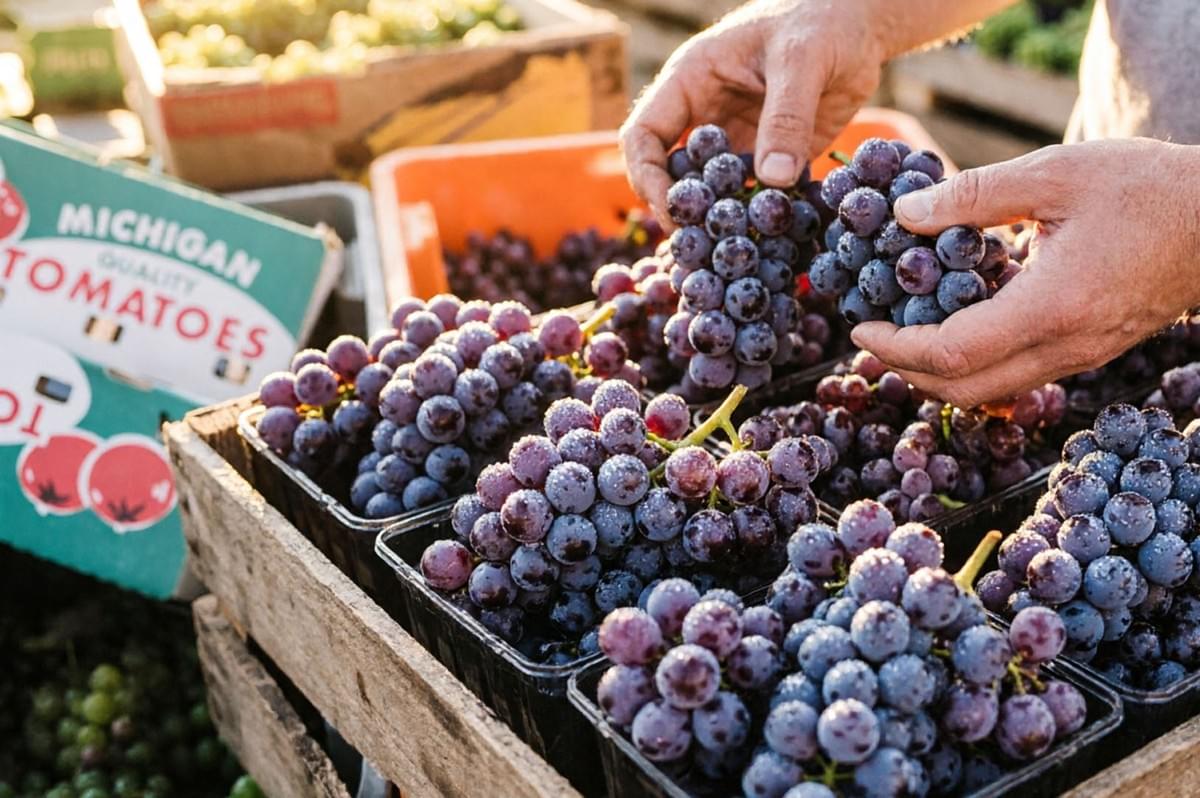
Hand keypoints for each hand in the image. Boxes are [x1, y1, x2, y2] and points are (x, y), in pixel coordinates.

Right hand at [620, 0, 885, 224]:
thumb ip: (786, 116)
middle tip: (701, 244)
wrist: (861, 24)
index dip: (648, 176)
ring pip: (712, 192)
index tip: (671, 210)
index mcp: (690, 82)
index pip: (644, 135)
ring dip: (720, 222)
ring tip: (734, 254)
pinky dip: (761, 219)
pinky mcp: (770, 159)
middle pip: (672, 173)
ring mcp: (737, 141)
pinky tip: (774, 242)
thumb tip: (773, 180)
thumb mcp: (801, 59)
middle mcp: (706, 116)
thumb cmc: (821, 20)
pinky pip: (756, 197)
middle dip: (681, 209)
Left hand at [851, 138, 1199, 406]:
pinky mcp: (1088, 353)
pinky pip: (1015, 377)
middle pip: (963, 390)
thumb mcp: (1057, 173)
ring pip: (989, 392)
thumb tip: (904, 214)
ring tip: (902, 334)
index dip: (896, 348)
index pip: (952, 354)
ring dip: (936, 373)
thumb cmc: (1147, 189)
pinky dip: (972, 365)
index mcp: (1052, 308)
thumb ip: (976, 195)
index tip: (860, 328)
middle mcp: (1064, 347)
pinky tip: (954, 327)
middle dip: (905, 370)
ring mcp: (1079, 358)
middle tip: (871, 337)